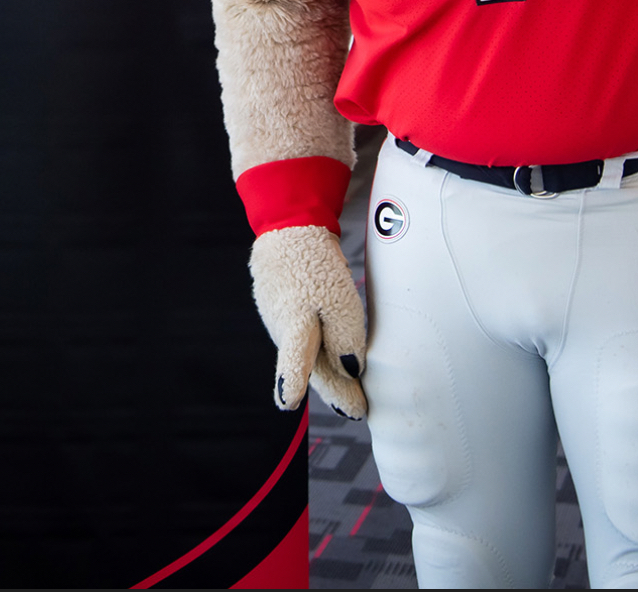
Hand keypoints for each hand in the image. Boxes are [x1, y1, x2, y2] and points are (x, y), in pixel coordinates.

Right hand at [249, 225, 366, 418]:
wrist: (288, 228)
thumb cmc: (315, 261)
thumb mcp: (338, 298)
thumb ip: (345, 337)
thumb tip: (351, 371)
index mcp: (294, 327)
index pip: (296, 366)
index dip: (298, 388)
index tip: (294, 406)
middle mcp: (283, 331)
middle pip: (312, 369)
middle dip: (336, 391)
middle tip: (357, 411)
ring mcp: (280, 321)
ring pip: (307, 354)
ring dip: (328, 374)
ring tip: (351, 394)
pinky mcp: (283, 312)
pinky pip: (304, 339)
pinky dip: (319, 352)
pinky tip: (333, 360)